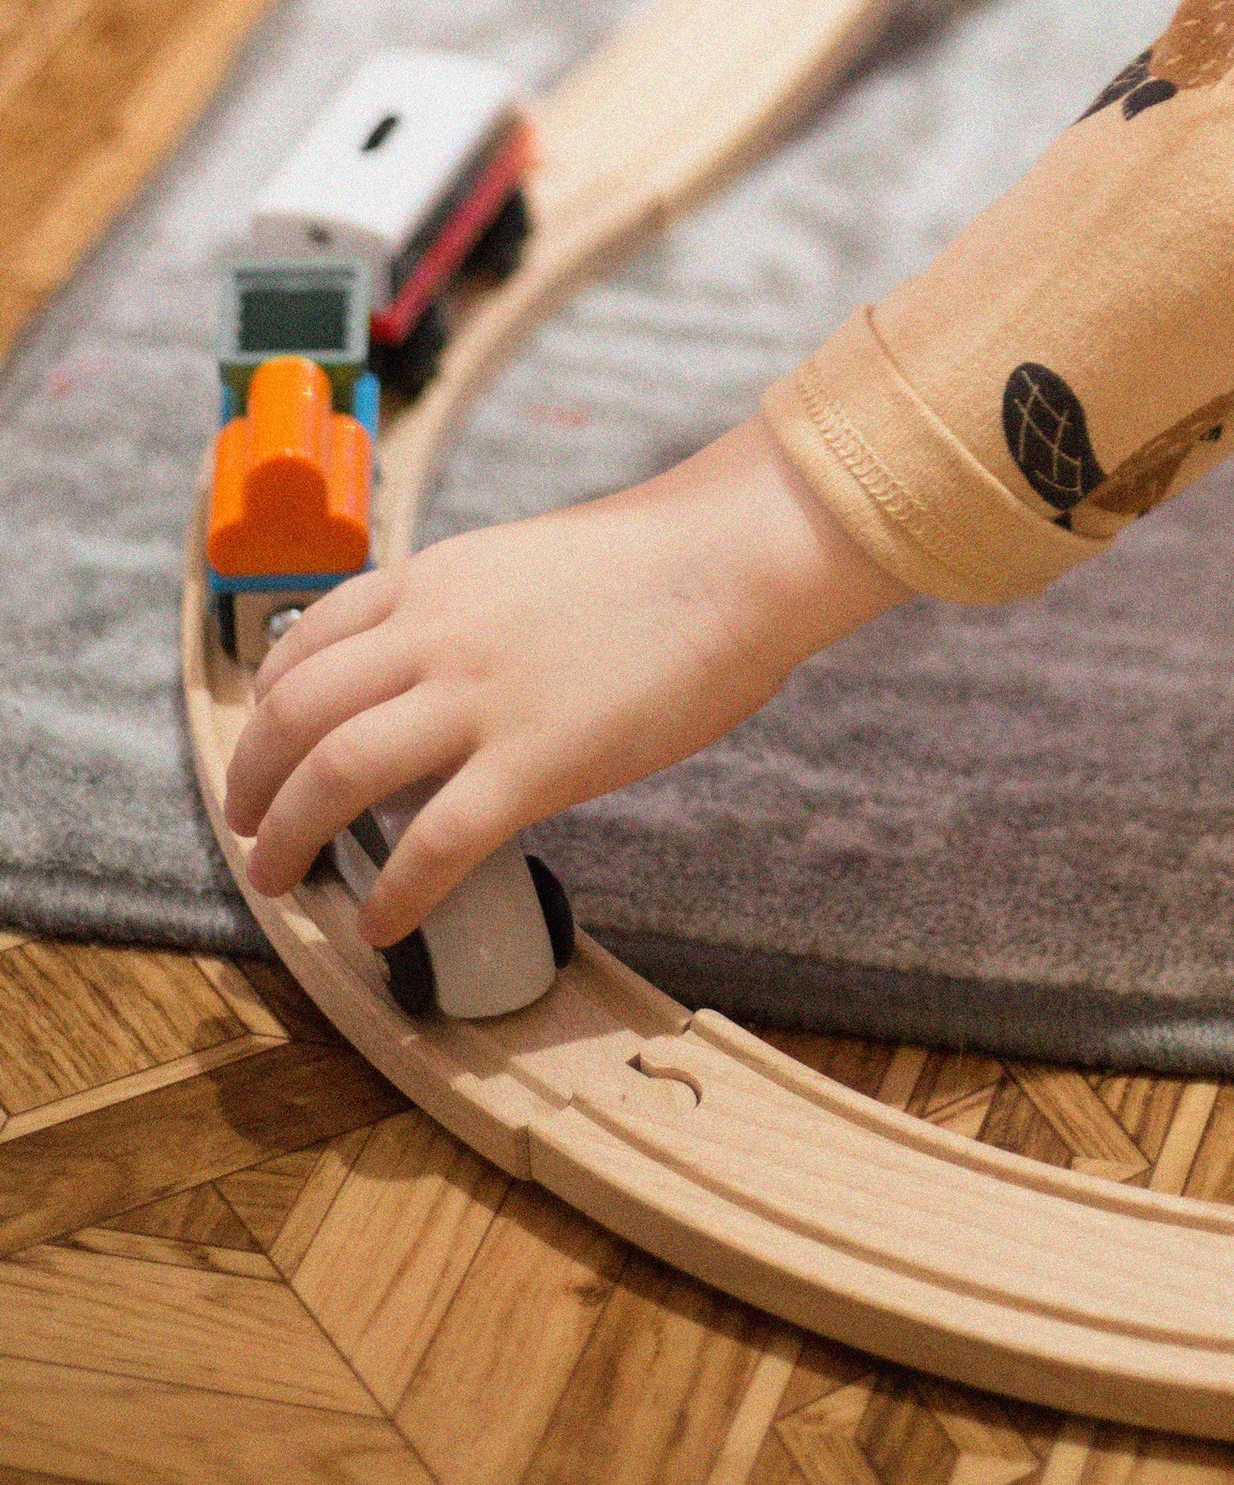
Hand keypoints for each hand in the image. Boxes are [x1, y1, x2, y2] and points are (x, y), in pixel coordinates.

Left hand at [223, 417, 907, 940]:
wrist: (733, 561)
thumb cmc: (657, 563)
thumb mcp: (525, 563)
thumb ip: (469, 612)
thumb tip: (441, 670)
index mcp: (435, 580)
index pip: (307, 641)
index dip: (267, 706)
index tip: (265, 746)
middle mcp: (434, 635)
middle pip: (296, 714)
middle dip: (252, 782)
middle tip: (250, 827)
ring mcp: (478, 700)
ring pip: (334, 776)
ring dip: (288, 839)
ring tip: (282, 879)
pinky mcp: (533, 764)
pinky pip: (431, 845)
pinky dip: (392, 895)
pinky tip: (381, 923)